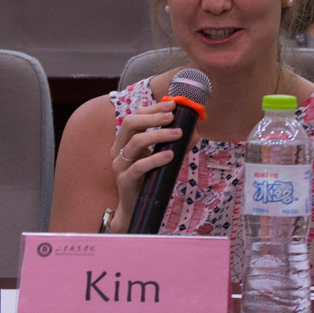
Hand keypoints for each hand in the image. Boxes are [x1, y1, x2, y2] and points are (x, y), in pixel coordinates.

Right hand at [109, 100, 181, 230]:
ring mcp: (119, 164)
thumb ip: (173, 144)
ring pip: (136, 142)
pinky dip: (155, 158)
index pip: (136, 117)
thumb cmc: (148, 180)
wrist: (135, 208)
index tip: (172, 104)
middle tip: (172, 116)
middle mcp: (119, 149)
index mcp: (125, 141)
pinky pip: (139, 166)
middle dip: (152, 117)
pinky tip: (170, 155)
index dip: (153, 109)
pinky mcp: (124, 179)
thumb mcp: (160, 159)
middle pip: (130, 123)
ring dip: (159, 135)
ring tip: (178, 133)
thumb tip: (194, 132)